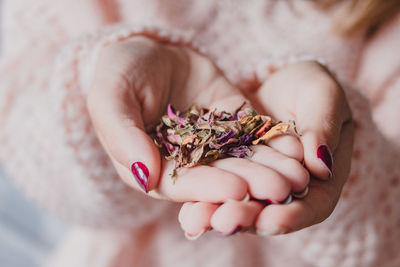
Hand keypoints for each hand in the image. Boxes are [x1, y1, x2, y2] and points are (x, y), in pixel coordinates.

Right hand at [86, 36, 306, 204]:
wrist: (150, 49)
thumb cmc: (121, 72)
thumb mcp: (111, 97)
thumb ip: (121, 136)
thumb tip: (145, 176)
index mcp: (152, 166)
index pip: (181, 184)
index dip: (208, 189)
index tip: (237, 190)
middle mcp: (185, 161)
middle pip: (218, 178)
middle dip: (250, 184)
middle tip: (282, 190)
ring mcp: (212, 143)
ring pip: (242, 160)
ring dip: (270, 170)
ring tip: (298, 176)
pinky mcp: (233, 123)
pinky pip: (254, 134)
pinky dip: (274, 142)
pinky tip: (297, 148)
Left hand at [178, 61, 353, 236]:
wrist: (275, 81)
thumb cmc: (309, 87)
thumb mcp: (322, 97)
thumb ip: (323, 126)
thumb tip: (321, 166)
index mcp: (318, 179)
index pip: (312, 206)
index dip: (292, 215)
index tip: (271, 219)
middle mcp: (283, 188)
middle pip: (267, 213)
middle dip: (245, 218)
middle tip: (224, 221)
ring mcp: (252, 181)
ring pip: (236, 203)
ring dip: (215, 212)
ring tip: (194, 219)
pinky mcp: (225, 167)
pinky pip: (214, 183)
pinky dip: (200, 195)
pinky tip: (184, 207)